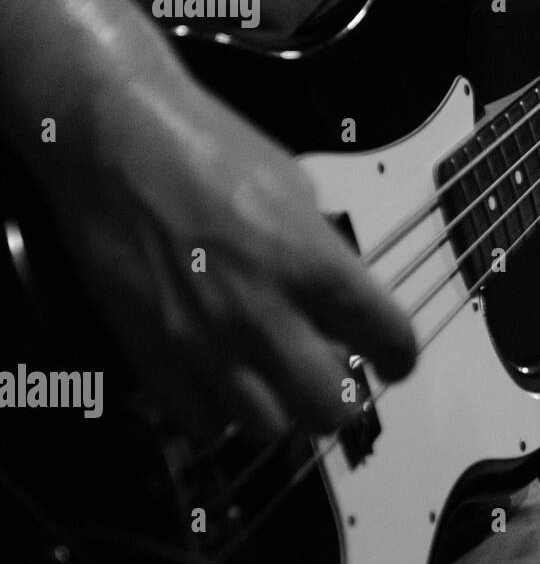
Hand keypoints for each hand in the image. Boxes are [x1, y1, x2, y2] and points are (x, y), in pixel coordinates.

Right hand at [37, 72, 416, 438]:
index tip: (395, 361)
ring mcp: (204, 341)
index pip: (387, 337)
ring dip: (282, 409)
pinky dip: (219, 411)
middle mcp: (264, 313)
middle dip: (344, 400)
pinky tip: (221, 383)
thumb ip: (321, 252)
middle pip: (330, 407)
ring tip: (277, 383)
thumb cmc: (207, 145)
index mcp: (313, 263)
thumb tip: (334, 294)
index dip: (400, 356)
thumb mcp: (296, 188)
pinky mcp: (150, 352)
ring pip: (267, 426)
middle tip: (337, 381)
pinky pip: (199, 419)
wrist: (115, 138)